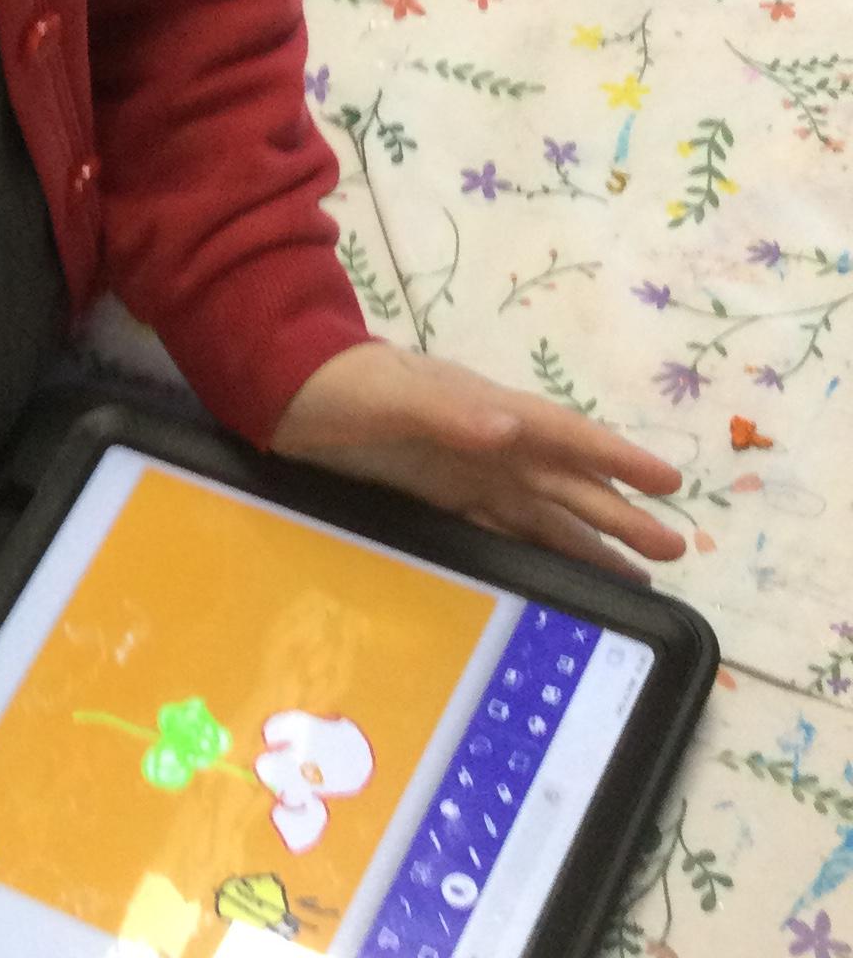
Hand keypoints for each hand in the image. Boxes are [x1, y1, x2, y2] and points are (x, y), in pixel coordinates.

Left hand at [270, 342, 687, 579]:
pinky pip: (496, 525)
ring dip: (585, 540)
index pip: (564, 437)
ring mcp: (462, 470)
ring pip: (539, 511)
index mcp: (485, 411)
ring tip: (636, 574)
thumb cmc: (338, 383)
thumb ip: (448, 413)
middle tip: (676, 549)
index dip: (617, 460)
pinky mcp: (434, 494)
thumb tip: (512, 430)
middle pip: (565, 483)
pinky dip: (531, 549)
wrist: (282, 389)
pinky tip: (556, 572)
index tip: (670, 483)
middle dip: (619, 514)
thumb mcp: (390, 396)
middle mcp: (486, 442)